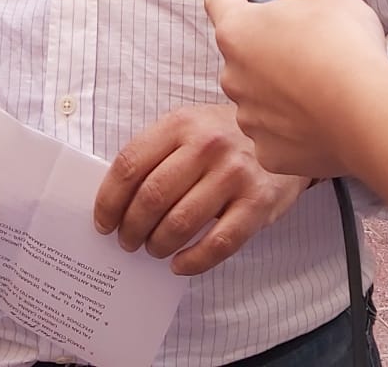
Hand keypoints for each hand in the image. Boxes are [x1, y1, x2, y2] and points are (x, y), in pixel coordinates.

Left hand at [92, 96, 309, 275]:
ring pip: (180, 223)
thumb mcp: (189, 129)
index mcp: (181, 123)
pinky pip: (218, 244)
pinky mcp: (258, 202)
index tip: (103, 223)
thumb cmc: (223, 138)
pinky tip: (180, 264)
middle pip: (151, 197)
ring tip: (154, 250)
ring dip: (158, 245)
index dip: (109, 200)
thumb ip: (157, 155)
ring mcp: (235, 173)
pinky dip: (193, 261)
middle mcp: (207, 145)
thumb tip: (116, 204)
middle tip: (128, 242)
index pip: (130, 164)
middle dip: (131, 228)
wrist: (284, 137)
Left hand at [204, 0, 387, 181]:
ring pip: (255, 95)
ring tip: (317, 85)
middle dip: (264, 46)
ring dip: (275, 89)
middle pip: (239, 52)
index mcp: (238, 29)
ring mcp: (248, 117)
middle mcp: (232, 74)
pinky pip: (273, 133)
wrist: (369, 117)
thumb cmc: (347, 50)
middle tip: (303, 43)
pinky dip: (290, 127)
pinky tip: (319, 119)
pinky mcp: (268, 152)